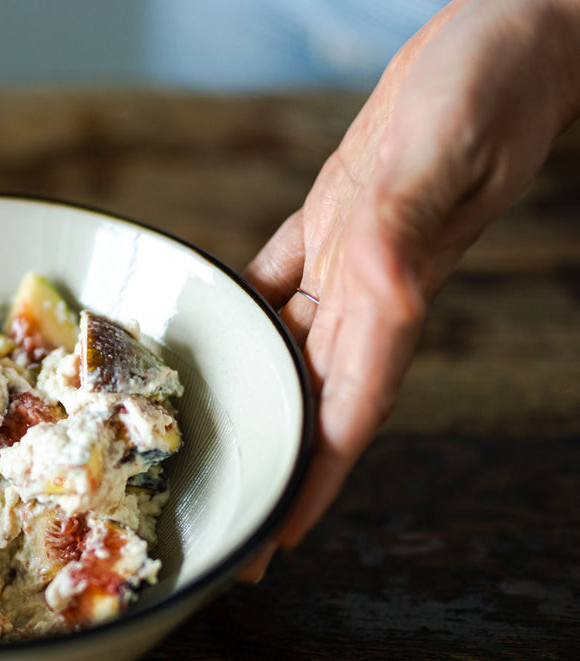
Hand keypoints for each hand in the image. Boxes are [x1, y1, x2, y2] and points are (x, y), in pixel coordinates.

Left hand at [237, 0, 579, 580]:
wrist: (510, 30)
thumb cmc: (493, 85)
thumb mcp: (440, 156)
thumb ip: (403, 228)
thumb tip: (374, 292)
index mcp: (395, 292)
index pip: (350, 408)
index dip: (318, 477)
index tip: (282, 535)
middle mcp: (372, 287)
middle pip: (317, 398)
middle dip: (284, 462)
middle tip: (240, 515)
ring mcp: (354, 251)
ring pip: (295, 345)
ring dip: (265, 394)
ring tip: (227, 439)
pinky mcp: (340, 211)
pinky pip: (282, 274)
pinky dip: (253, 306)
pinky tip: (226, 327)